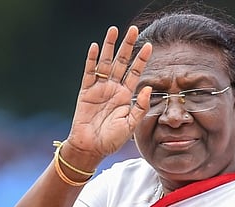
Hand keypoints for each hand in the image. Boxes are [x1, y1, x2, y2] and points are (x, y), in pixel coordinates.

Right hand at [61, 25, 151, 161]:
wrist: (91, 148)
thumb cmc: (111, 140)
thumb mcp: (131, 125)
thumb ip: (140, 107)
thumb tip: (147, 88)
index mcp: (125, 96)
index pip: (135, 72)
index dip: (142, 59)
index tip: (149, 45)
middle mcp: (113, 88)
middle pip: (121, 62)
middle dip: (127, 45)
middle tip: (133, 29)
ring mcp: (99, 89)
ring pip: (105, 63)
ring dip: (109, 47)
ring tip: (114, 30)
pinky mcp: (85, 92)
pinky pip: (89, 73)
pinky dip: (91, 60)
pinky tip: (94, 48)